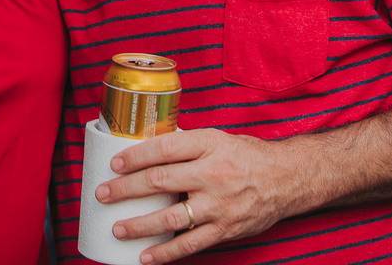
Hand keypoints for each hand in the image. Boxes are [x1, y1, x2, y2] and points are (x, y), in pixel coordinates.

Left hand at [94, 128, 314, 263]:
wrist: (288, 178)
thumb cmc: (246, 155)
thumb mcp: (216, 138)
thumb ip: (185, 145)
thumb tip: (144, 149)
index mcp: (208, 145)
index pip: (163, 148)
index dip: (135, 156)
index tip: (113, 163)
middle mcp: (212, 174)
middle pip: (160, 181)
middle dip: (126, 189)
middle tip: (103, 193)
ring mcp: (219, 205)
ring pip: (171, 218)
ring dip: (139, 225)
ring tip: (116, 228)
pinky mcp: (225, 230)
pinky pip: (190, 244)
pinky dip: (165, 253)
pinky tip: (144, 256)